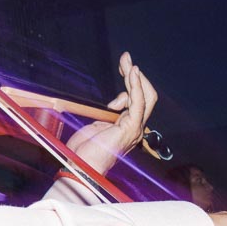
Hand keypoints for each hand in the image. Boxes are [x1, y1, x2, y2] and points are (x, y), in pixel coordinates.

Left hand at [64, 52, 156, 175]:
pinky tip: (132, 73)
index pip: (137, 99)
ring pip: (145, 96)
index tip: (123, 66)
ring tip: (126, 62)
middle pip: (145, 95)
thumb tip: (113, 105)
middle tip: (125, 58)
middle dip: (135, 75)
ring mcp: (135, 128)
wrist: (81, 167)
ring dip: (135, 77)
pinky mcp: (130, 128)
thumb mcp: (96, 125)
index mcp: (128, 126)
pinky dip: (136, 86)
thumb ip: (108, 115)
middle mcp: (135, 127)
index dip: (131, 82)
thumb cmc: (84, 151)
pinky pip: (138, 102)